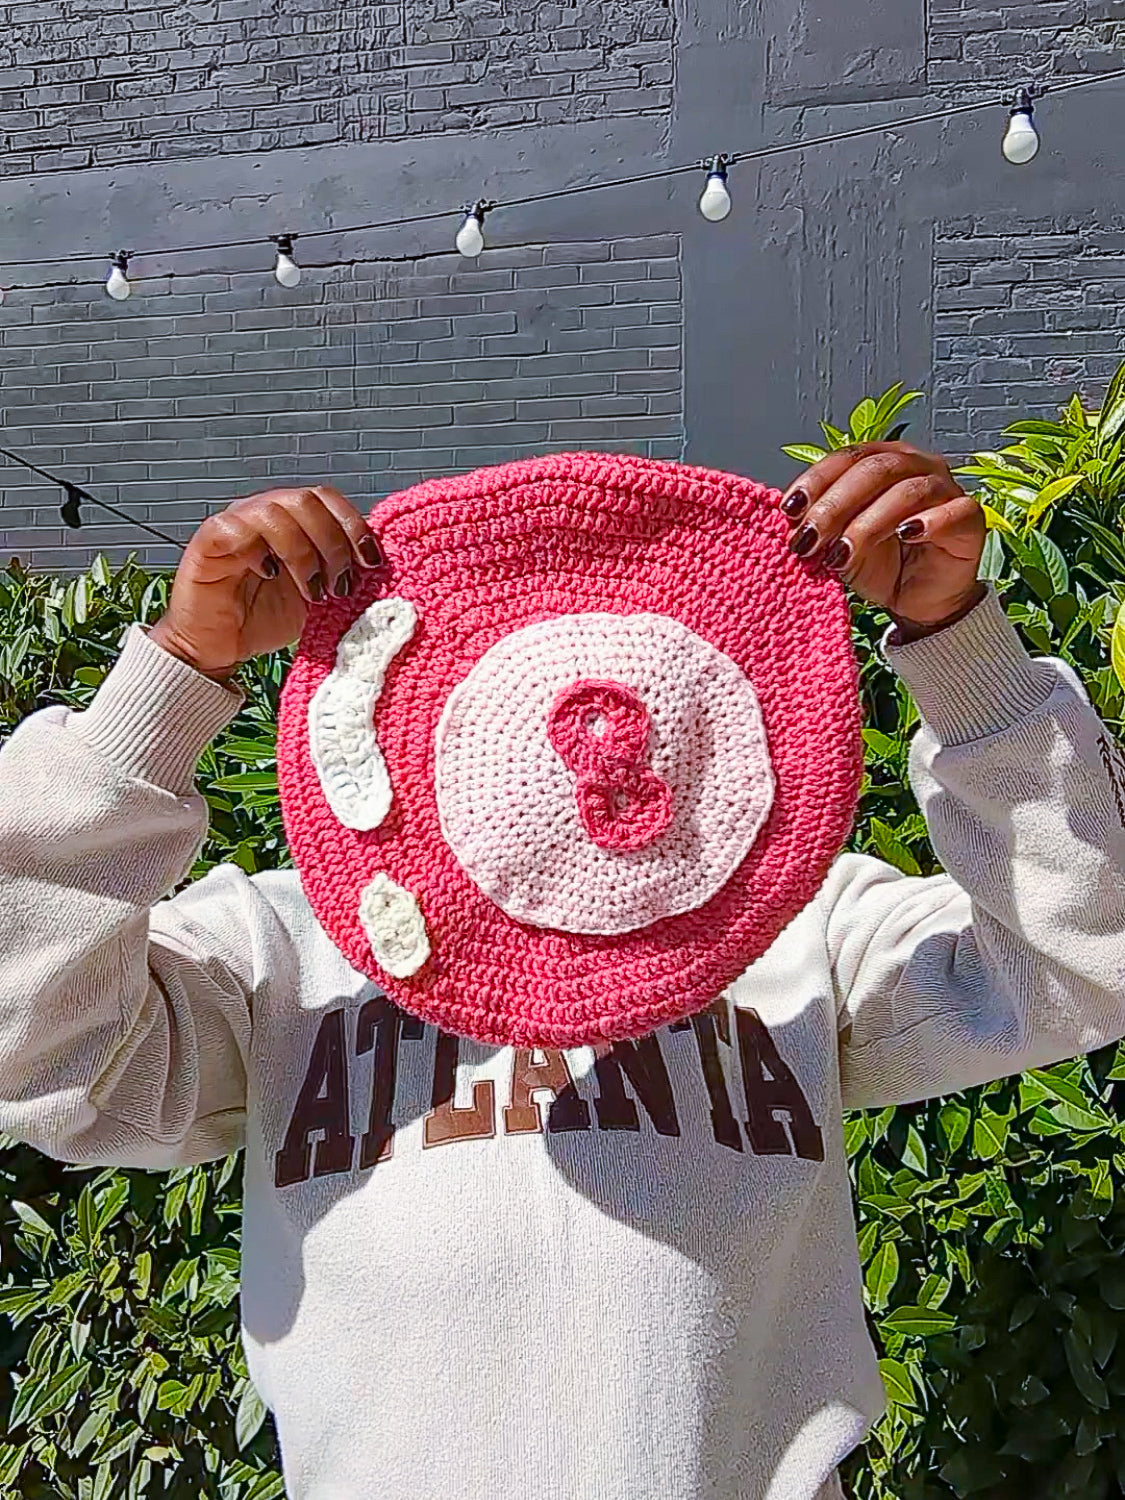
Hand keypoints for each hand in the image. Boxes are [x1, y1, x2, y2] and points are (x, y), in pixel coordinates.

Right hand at [147, 485, 383, 681]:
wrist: (220, 649)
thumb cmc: (267, 620)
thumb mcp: (320, 597)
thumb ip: (345, 574)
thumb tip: (386, 567)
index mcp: (295, 522)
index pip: (328, 499)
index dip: (354, 525)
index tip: (371, 562)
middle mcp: (265, 515)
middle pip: (307, 500)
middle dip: (334, 543)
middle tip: (340, 585)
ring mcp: (236, 524)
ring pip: (275, 510)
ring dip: (303, 552)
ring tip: (312, 591)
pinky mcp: (208, 542)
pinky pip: (233, 528)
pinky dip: (258, 549)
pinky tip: (270, 574)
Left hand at [780, 442, 986, 638]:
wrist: (917, 601)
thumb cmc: (881, 564)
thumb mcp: (839, 546)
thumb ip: (819, 527)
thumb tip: (789, 521)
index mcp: (881, 461)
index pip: (847, 457)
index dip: (816, 481)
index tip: (789, 510)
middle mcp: (916, 466)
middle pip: (874, 470)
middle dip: (834, 506)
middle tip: (807, 539)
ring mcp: (946, 489)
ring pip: (907, 492)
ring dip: (868, 523)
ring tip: (841, 555)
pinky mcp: (970, 518)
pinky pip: (952, 512)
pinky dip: (927, 522)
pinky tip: (905, 535)